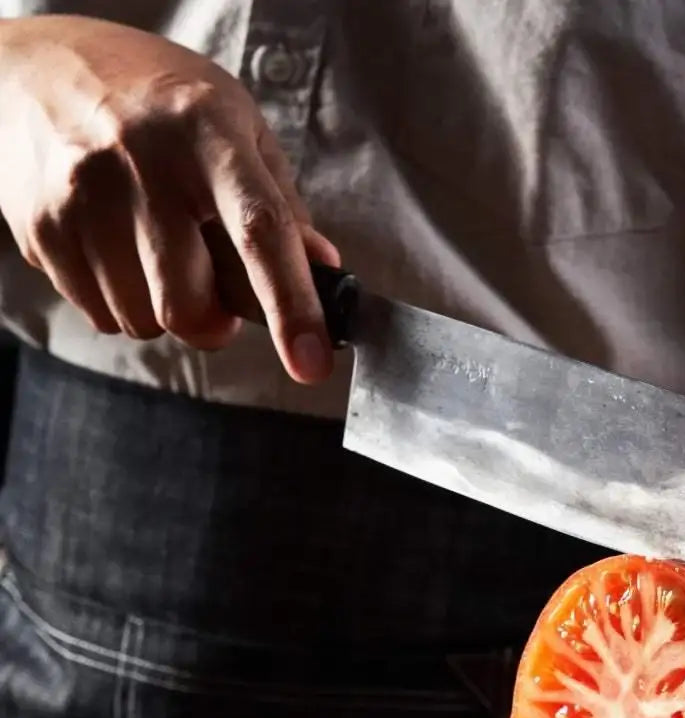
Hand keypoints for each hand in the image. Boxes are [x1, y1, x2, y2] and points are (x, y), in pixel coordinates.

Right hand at [0, 15, 339, 381]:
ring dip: (161, 307)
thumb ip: (282, 206)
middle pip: (189, 305)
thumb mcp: (237, 129)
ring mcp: (84, 194)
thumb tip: (325, 272)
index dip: (292, 307)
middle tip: (208, 281)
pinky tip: (115, 247)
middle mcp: (143, 161)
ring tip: (153, 250)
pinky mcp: (43, 226)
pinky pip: (101, 314)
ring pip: (144, 320)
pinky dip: (121, 301)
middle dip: (211, 319)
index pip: (260, 231)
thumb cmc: (159, 105)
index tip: (312, 364)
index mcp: (207, 132)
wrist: (42, 70)